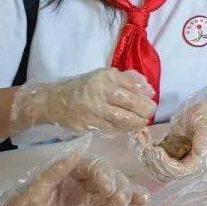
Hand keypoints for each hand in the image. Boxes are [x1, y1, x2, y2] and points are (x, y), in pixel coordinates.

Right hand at [10, 69, 157, 136]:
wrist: (55, 101)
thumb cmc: (86, 87)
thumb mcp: (105, 76)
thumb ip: (128, 80)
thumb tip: (149, 90)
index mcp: (104, 77)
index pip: (130, 84)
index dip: (144, 93)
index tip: (151, 97)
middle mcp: (98, 92)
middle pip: (127, 101)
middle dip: (144, 109)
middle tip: (150, 112)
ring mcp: (91, 110)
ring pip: (120, 118)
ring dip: (136, 122)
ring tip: (143, 121)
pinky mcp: (86, 124)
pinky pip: (111, 128)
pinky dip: (123, 128)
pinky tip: (129, 126)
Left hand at [133, 87, 206, 181]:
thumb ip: (203, 139)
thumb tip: (199, 152)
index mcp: (196, 163)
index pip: (177, 172)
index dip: (164, 164)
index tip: (156, 150)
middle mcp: (184, 165)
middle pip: (162, 172)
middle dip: (149, 159)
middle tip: (143, 142)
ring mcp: (174, 159)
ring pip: (152, 165)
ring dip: (143, 152)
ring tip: (139, 134)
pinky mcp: (166, 152)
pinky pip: (150, 155)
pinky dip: (143, 145)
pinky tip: (141, 132)